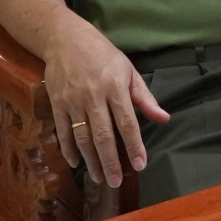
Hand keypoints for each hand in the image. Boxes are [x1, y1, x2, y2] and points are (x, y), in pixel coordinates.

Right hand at [42, 21, 169, 187]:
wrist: (64, 38)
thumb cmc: (101, 53)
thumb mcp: (128, 69)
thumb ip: (144, 97)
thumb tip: (164, 118)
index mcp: (115, 86)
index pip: (127, 122)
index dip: (134, 145)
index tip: (140, 164)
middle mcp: (93, 95)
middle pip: (103, 135)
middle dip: (110, 161)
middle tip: (116, 182)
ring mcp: (72, 100)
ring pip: (82, 137)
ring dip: (91, 160)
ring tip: (99, 178)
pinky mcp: (56, 103)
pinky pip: (63, 131)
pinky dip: (69, 149)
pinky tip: (76, 163)